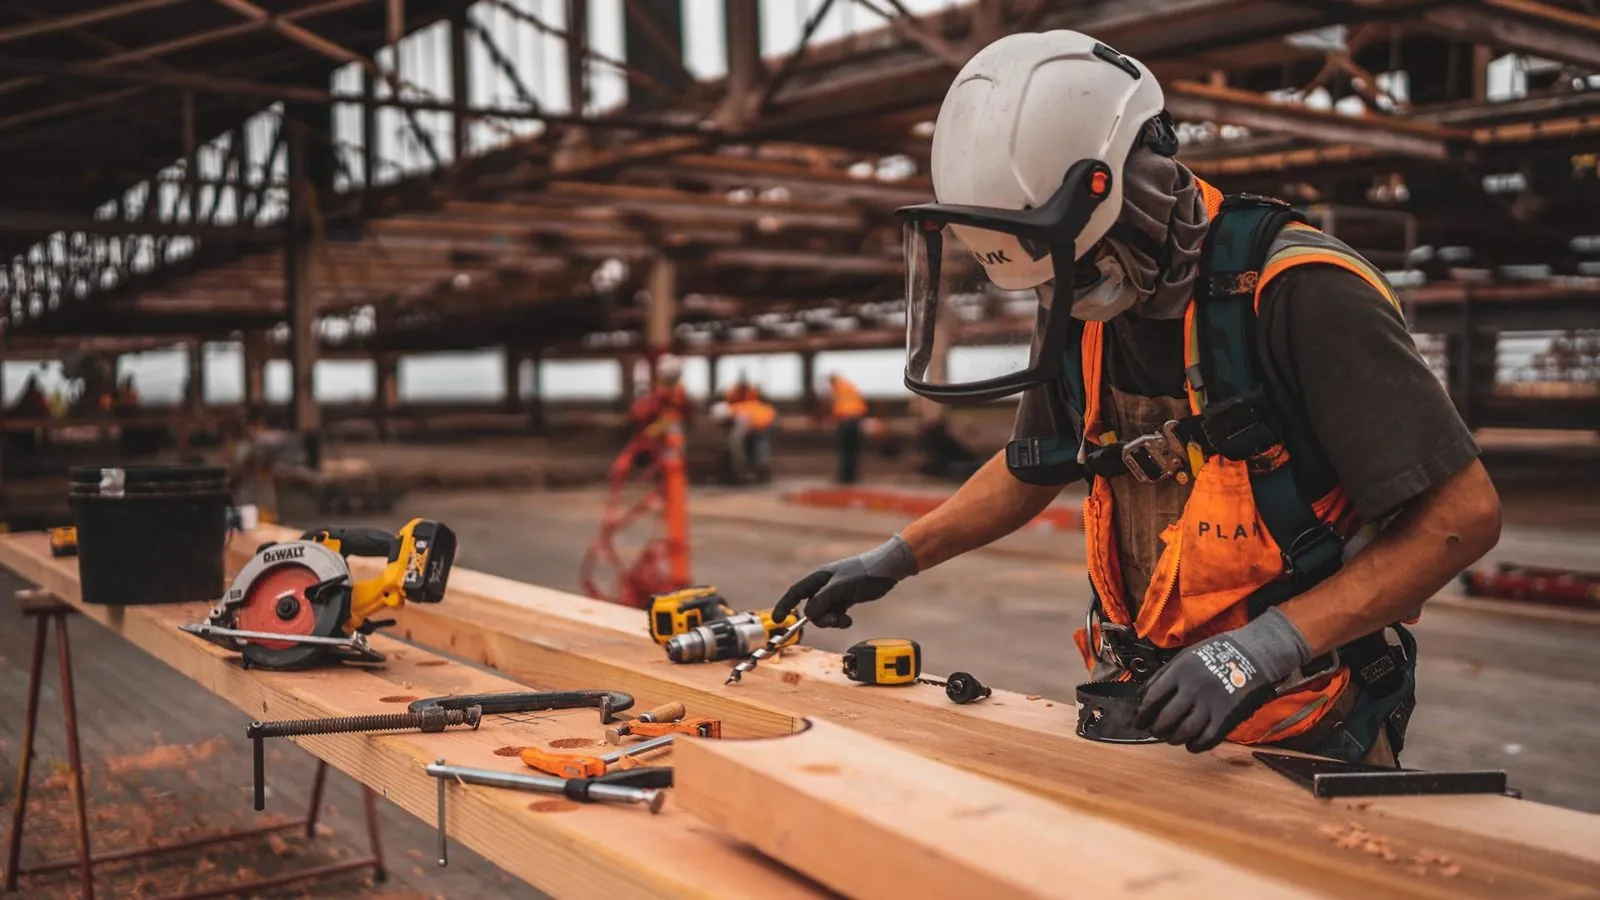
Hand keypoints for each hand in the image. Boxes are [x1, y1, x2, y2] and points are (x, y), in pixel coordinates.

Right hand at [773, 534, 917, 627]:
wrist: (888, 569)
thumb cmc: (864, 572)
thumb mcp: (841, 587)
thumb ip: (823, 600)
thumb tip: (807, 613)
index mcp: (819, 577)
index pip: (796, 592)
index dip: (785, 605)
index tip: (778, 620)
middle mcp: (824, 585)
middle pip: (810, 607)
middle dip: (819, 618)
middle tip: (833, 620)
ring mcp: (835, 593)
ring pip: (823, 613)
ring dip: (831, 620)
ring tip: (844, 620)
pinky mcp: (845, 599)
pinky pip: (835, 614)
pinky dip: (839, 620)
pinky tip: (849, 619)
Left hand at [1134, 608, 1310, 752]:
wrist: (1253, 654)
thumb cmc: (1216, 653)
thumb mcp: (1186, 655)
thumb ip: (1164, 675)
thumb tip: (1142, 695)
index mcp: (1180, 671)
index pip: (1152, 698)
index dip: (1142, 714)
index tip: (1138, 721)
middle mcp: (1193, 688)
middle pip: (1166, 718)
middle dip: (1157, 729)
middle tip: (1155, 731)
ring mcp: (1210, 703)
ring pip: (1184, 731)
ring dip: (1173, 738)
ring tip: (1171, 737)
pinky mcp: (1227, 716)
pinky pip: (1207, 739)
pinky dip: (1195, 746)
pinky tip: (1191, 744)